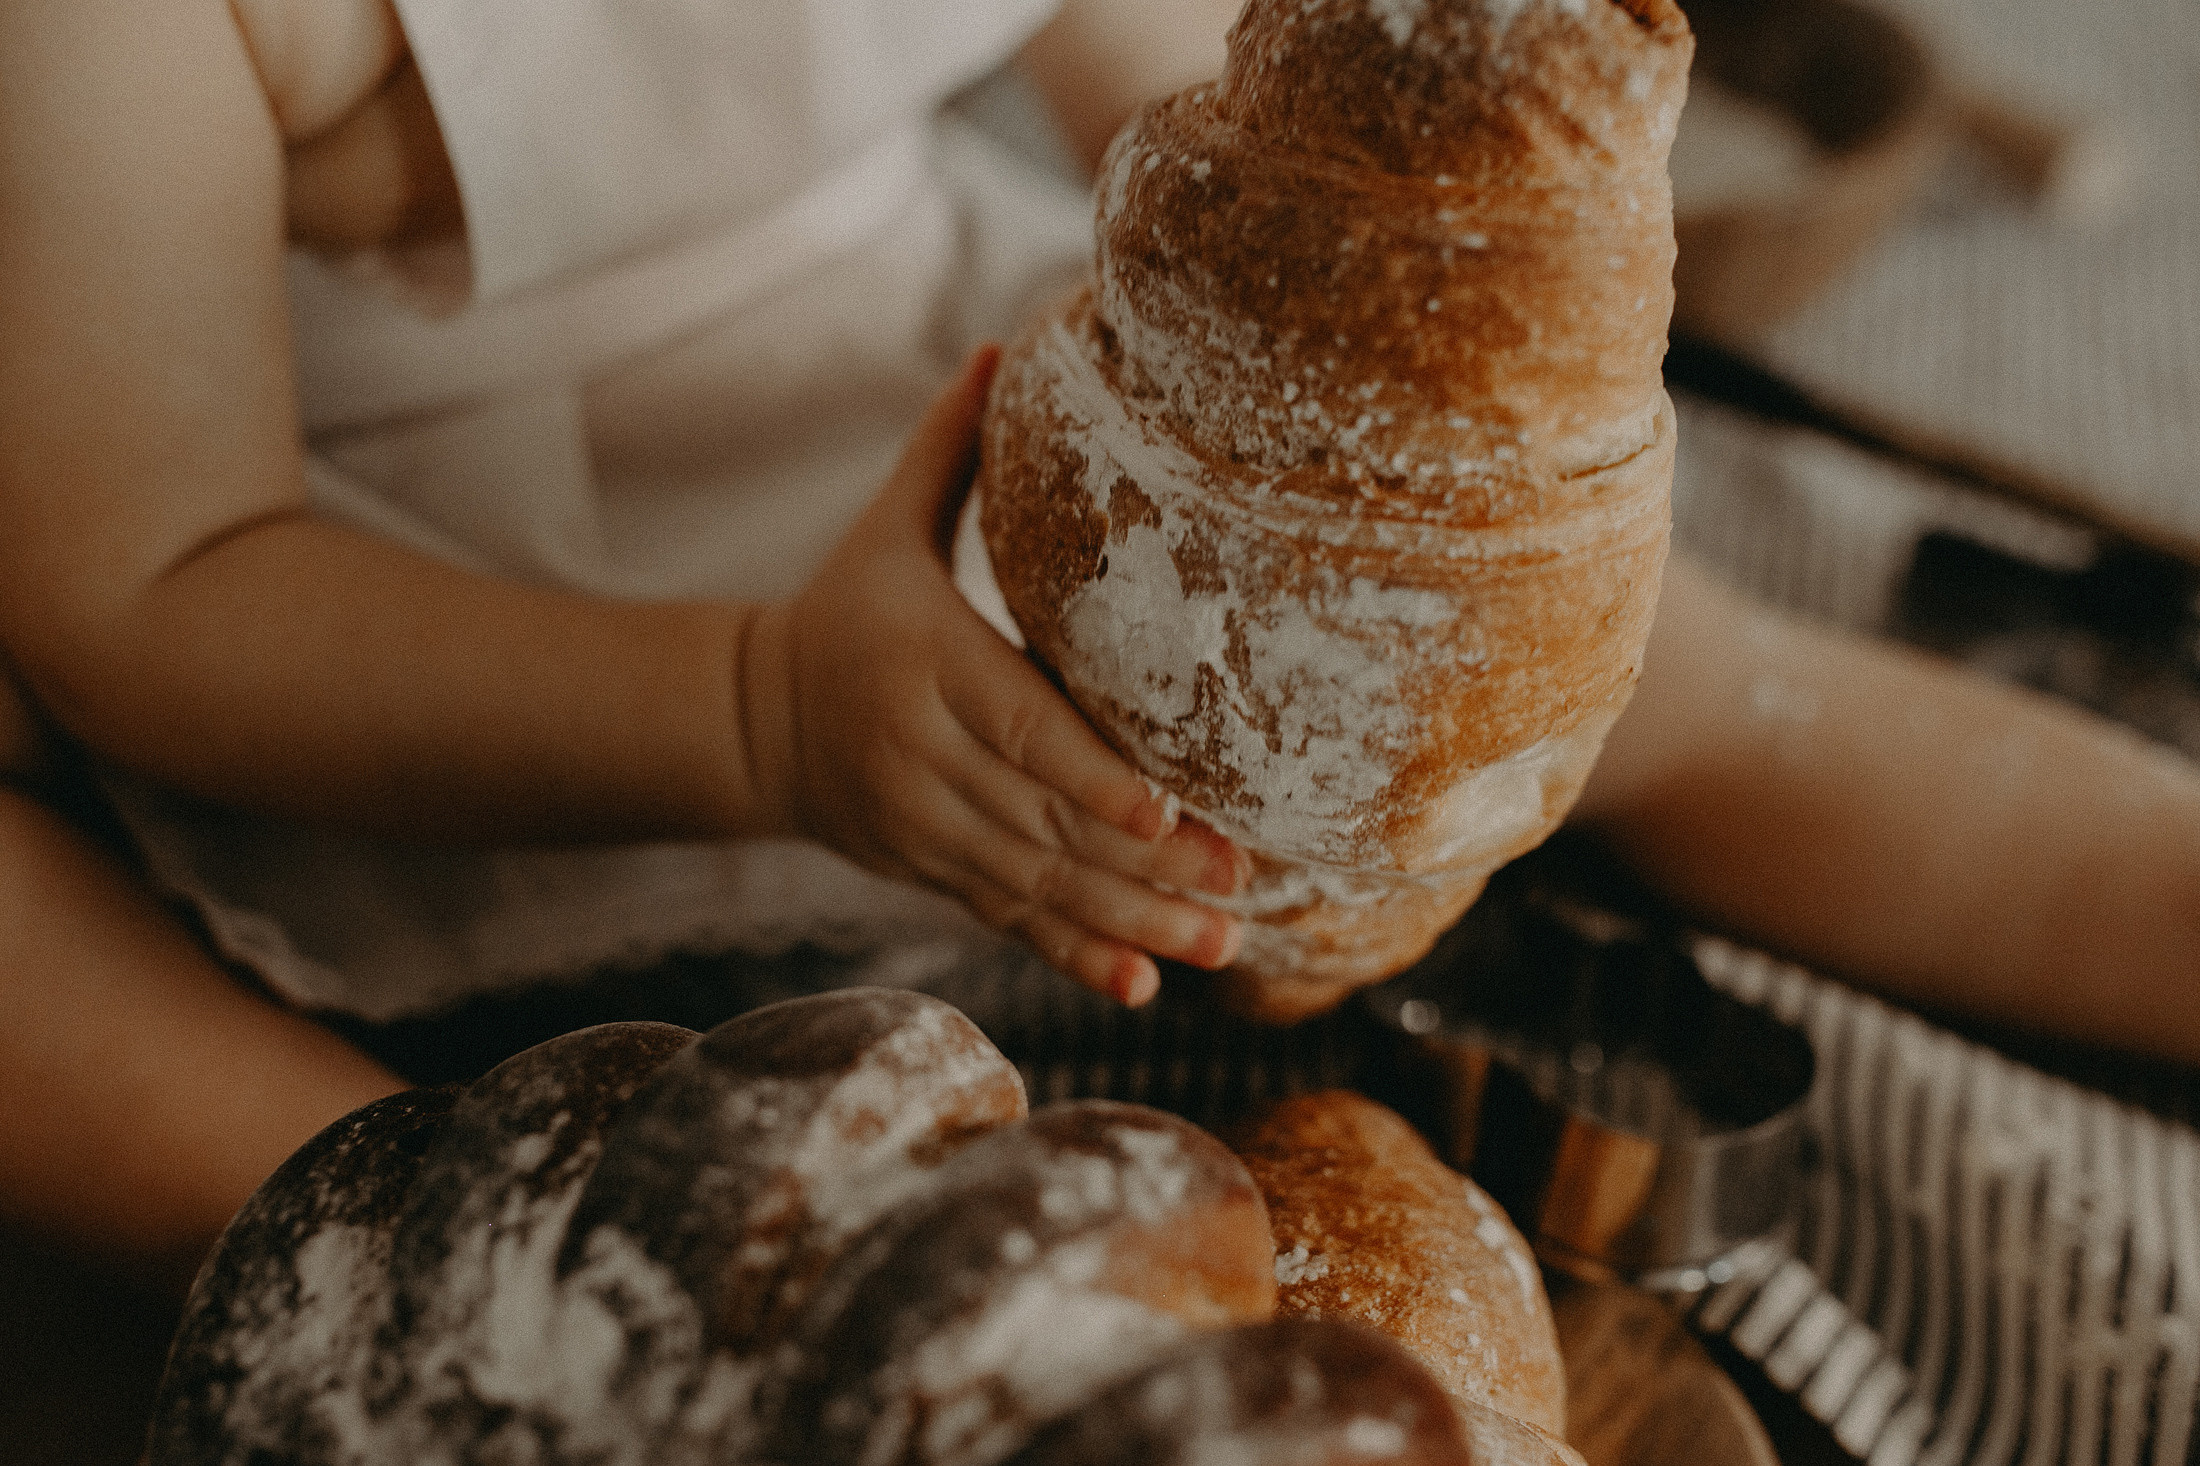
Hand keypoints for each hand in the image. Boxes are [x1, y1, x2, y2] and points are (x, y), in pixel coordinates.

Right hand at [742, 348, 1247, 1004]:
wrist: (750, 719)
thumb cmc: (841, 606)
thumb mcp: (881, 527)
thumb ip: (946, 452)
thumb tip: (1001, 347)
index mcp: (923, 666)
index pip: (1020, 731)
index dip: (1093, 782)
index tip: (1170, 814)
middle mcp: (921, 758)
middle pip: (1044, 823)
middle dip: (1145, 867)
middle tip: (1242, 890)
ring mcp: (923, 827)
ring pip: (1036, 884)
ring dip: (1133, 921)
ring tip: (1223, 943)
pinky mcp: (929, 870)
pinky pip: (1006, 920)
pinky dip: (1074, 955)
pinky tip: (1144, 985)